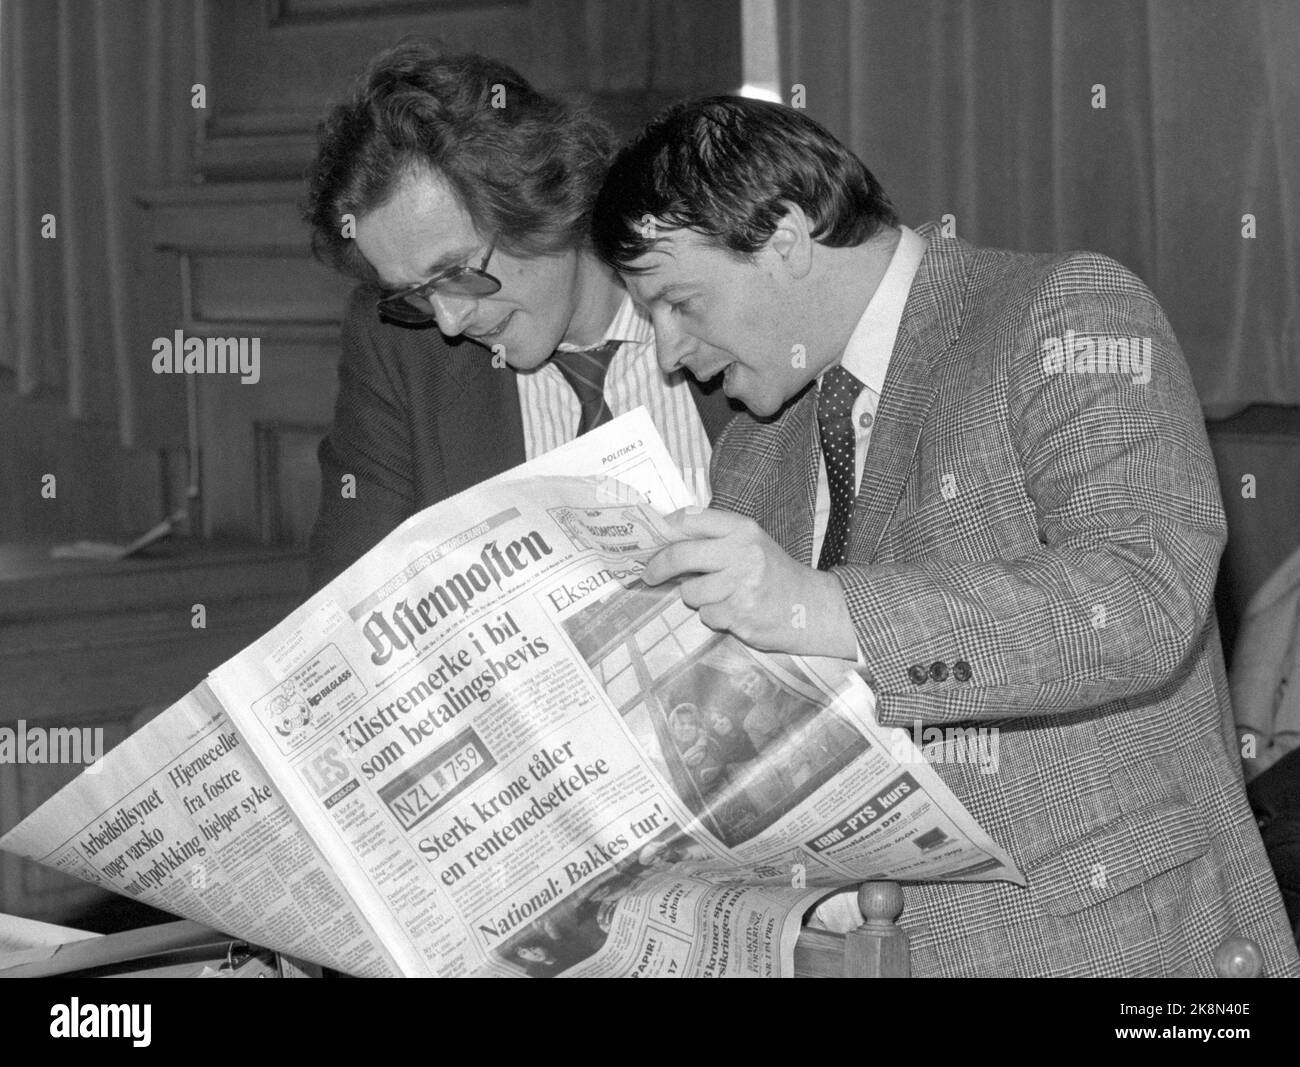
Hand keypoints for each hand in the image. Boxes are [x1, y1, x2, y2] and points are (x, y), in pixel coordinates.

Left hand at [643, 509, 856, 658]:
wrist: (811, 607)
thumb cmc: (774, 574)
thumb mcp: (750, 543)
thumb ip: (714, 538)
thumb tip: (665, 541)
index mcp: (743, 529)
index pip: (691, 519)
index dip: (664, 529)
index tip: (651, 540)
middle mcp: (743, 553)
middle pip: (681, 555)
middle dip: (658, 567)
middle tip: (649, 574)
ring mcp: (742, 585)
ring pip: (691, 593)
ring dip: (698, 598)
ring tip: (723, 596)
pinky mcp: (741, 615)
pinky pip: (707, 616)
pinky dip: (715, 616)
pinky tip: (736, 611)